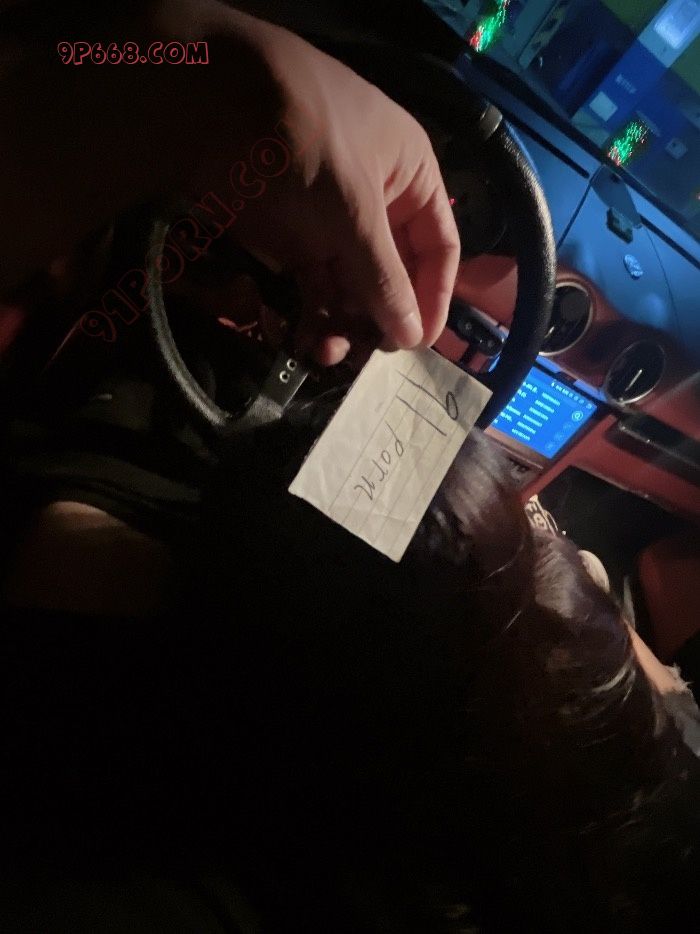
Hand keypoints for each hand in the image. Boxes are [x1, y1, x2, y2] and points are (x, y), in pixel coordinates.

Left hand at [192, 10, 460, 364]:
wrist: (208, 106)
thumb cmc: (304, 144)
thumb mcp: (355, 214)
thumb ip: (384, 279)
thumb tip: (412, 338)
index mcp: (410, 177)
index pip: (438, 248)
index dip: (434, 298)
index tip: (419, 345)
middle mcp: (375, 201)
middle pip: (391, 274)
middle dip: (378, 318)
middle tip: (362, 357)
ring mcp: (329, 220)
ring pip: (348, 286)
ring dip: (340, 323)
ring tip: (322, 353)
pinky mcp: (288, 237)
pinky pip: (309, 284)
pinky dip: (308, 313)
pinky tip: (298, 339)